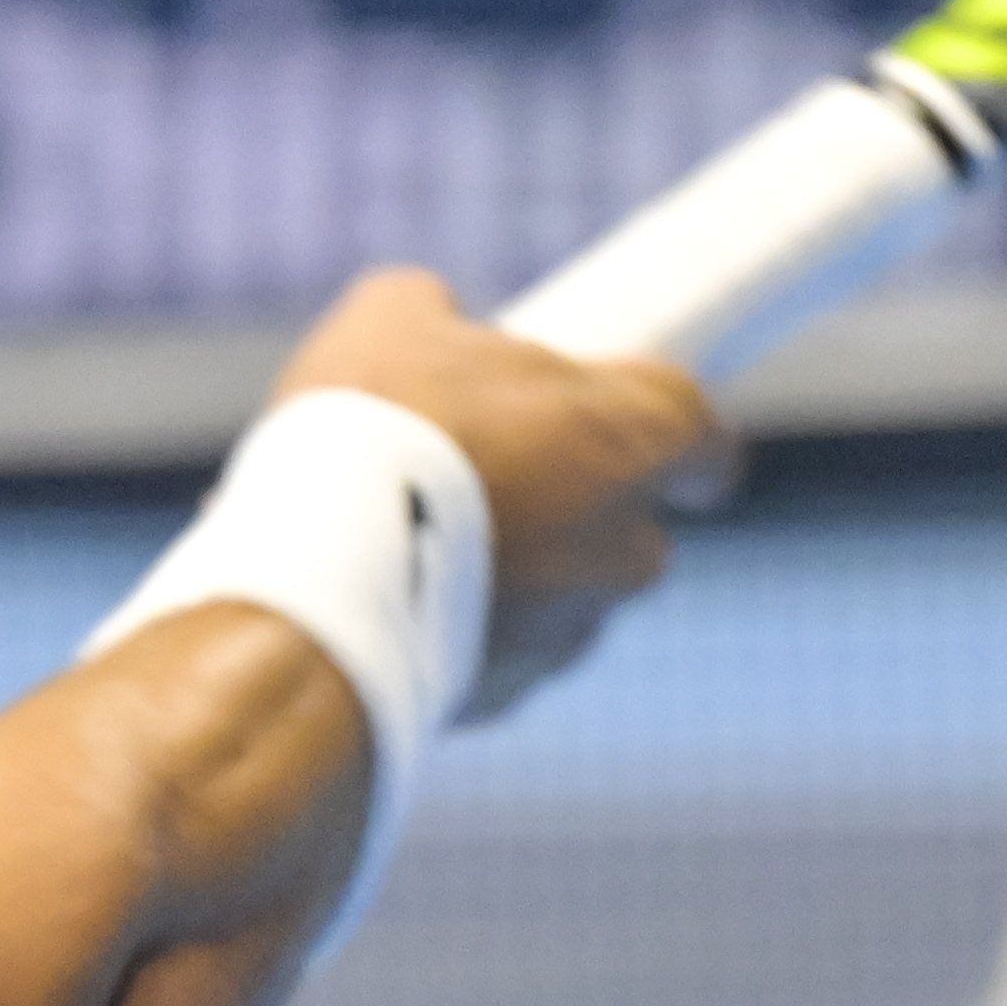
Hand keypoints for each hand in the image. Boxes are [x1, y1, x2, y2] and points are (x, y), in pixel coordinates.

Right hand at [267, 267, 740, 718]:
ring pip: (573, 593)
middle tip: (499, 469)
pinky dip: (475, 628)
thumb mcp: (390, 318)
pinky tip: (399, 600)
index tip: (653, 424)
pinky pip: (510, 650)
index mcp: (621, 437)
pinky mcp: (513, 692)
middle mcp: (621, 544)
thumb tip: (437, 322)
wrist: (304, 593)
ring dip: (528, 569)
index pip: (702, 432)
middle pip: (634, 521)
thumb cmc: (364, 436)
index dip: (680, 429)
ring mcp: (571, 629)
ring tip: (428, 542)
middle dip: (583, 501)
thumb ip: (441, 312)